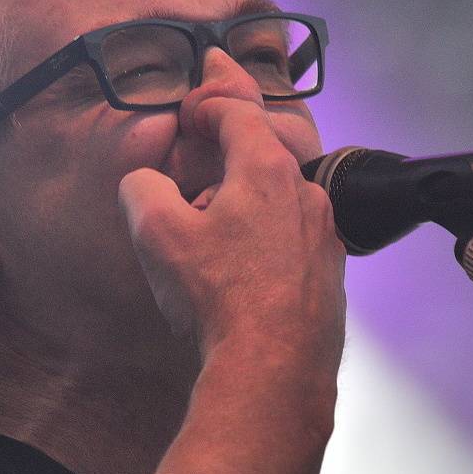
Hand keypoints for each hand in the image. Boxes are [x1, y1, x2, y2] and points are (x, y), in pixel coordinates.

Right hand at [117, 88, 345, 376]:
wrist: (275, 369)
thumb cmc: (220, 297)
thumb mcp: (157, 233)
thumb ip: (142, 189)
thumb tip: (145, 182)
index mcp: (267, 171)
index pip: (239, 114)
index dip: (210, 104)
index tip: (192, 111)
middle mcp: (307, 196)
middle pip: (263, 159)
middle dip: (227, 162)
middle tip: (196, 181)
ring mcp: (325, 237)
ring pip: (280, 204)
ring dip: (247, 208)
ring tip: (212, 242)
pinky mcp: (330, 276)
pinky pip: (294, 244)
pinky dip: (267, 245)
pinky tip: (242, 277)